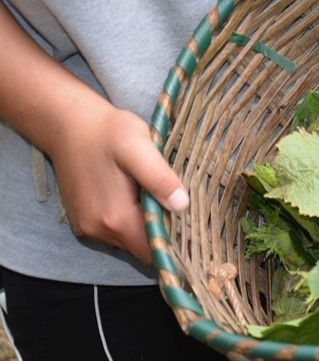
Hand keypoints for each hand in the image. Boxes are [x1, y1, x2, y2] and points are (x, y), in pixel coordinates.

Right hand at [50, 104, 187, 263]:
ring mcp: (87, 227)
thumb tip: (181, 205)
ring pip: (128, 241)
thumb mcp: (139, 147)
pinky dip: (129, 220)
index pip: (153, 250)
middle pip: (141, 248)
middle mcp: (98, 230)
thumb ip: (159, 179)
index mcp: (115, 218)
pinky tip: (136, 197)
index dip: (174, 243)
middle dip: (161, 232)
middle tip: (179, 207)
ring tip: (158, 198)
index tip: (192, 227)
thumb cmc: (108, 132)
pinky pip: (113, 232)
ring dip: (144, 226)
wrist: (69, 125)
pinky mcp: (82, 220)